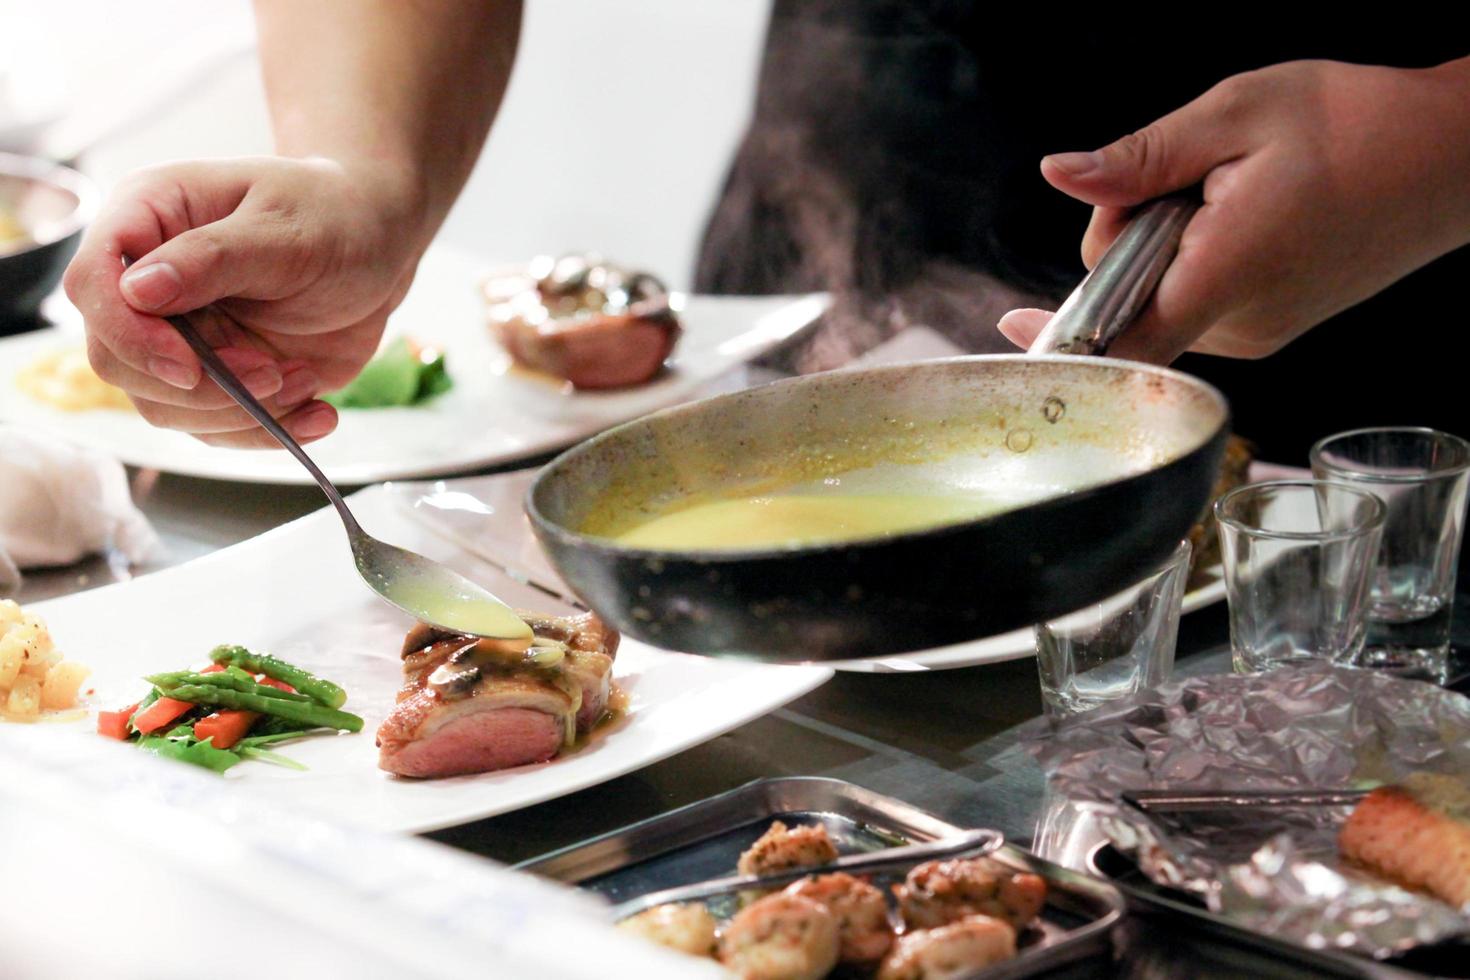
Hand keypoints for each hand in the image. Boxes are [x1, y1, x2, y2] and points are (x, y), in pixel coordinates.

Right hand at [63, 156, 424, 446]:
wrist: (378, 248)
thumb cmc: (333, 217)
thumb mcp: (285, 229)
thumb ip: (213, 258)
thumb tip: (137, 291)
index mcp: (149, 219)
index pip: (93, 282)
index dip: (129, 334)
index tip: (190, 366)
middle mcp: (150, 283)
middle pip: (118, 359)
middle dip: (198, 387)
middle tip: (271, 372)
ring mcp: (181, 335)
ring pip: (165, 406)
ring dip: (239, 411)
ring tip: (305, 378)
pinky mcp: (219, 377)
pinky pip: (219, 428)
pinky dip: (269, 431)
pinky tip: (320, 412)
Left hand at [997, 58, 1469, 362]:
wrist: (1454, 157)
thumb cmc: (1360, 124)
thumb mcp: (1238, 113)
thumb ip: (1141, 156)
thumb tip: (1060, 174)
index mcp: (1227, 273)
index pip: (1122, 339)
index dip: (1059, 340)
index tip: (1010, 331)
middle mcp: (1240, 322)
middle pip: (1127, 299)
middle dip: (1123, 237)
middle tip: (1183, 178)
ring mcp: (1256, 331)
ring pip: (1158, 297)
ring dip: (1162, 244)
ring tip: (1229, 191)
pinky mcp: (1266, 324)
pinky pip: (1191, 298)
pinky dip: (1187, 256)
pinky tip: (1233, 214)